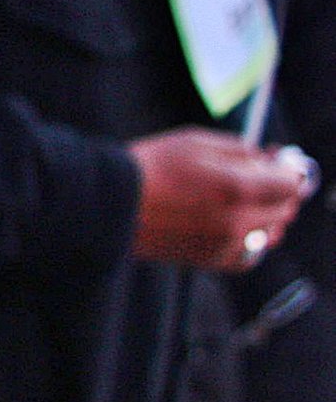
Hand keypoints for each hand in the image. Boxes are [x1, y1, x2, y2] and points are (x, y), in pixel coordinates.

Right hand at [129, 126, 307, 271]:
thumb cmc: (149, 168)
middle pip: (284, 209)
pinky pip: (248, 253)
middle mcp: (239, 222)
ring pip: (269, 233)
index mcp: (239, 189)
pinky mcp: (211, 260)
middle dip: (278, 190)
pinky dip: (249, 240)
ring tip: (244, 200)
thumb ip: (239, 150)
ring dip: (265, 215)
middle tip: (262, 175)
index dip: (288, 170)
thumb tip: (263, 161)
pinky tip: (233, 225)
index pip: (290, 184)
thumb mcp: (194, 141)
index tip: (280, 161)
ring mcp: (226, 245)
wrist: (111, 203)